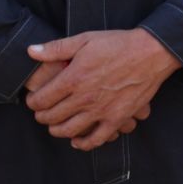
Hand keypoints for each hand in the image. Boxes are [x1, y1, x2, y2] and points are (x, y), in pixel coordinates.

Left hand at [24, 29, 177, 150]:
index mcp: (73, 78)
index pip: (41, 99)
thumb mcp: (85, 39)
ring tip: (56, 125)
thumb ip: (56, 48)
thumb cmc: (119, 44)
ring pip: (69, 130)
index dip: (33, 102)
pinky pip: (96, 139)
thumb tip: (30, 51)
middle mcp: (84, 98)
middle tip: (43, 112)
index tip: (34, 100)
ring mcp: (101, 110)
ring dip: (57, 130)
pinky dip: (83, 144)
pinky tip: (77, 140)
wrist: (152, 52)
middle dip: (42, 116)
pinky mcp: (117, 118)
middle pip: (52, 117)